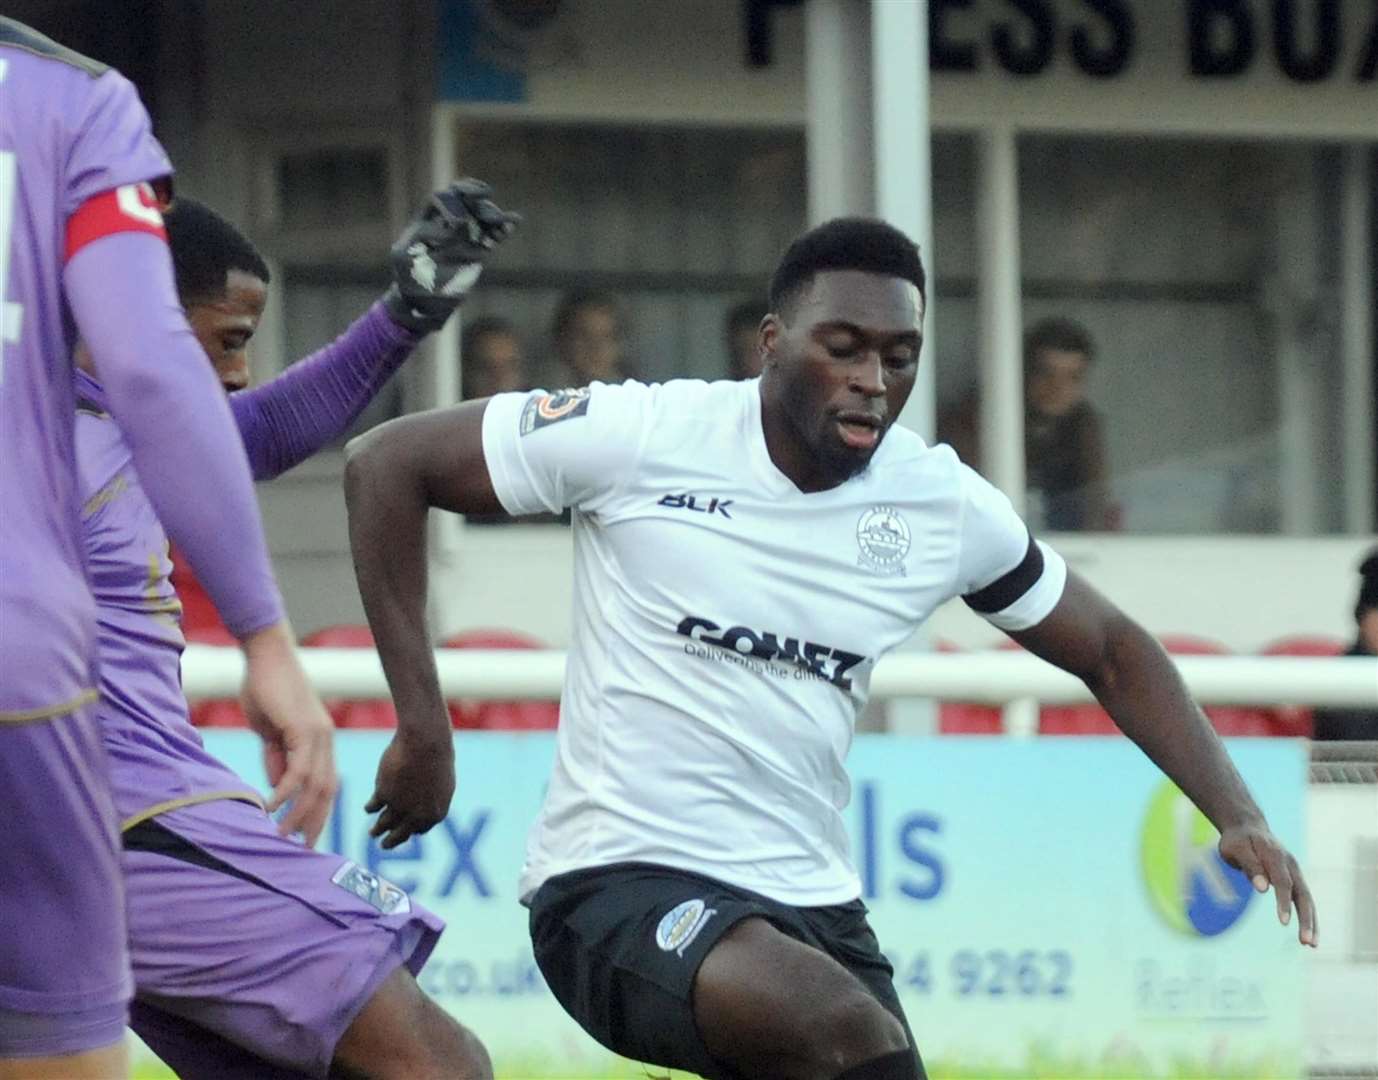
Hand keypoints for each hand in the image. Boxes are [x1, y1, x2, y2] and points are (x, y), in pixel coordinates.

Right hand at [239, 622, 338, 845]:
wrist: (266, 657)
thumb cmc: (266, 691)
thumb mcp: (270, 733)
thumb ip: (277, 758)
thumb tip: (278, 787)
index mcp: (320, 742)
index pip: (326, 785)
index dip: (318, 813)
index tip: (308, 837)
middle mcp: (325, 740)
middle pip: (327, 791)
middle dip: (315, 822)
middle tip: (303, 849)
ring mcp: (318, 735)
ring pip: (315, 784)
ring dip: (299, 813)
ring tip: (282, 835)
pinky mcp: (304, 729)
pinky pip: (298, 768)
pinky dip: (285, 791)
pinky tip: (272, 807)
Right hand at [365, 729, 455, 849]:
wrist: (426, 742)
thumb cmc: (436, 757)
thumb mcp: (440, 782)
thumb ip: (431, 798)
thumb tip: (421, 809)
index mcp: (435, 813)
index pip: (419, 830)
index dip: (411, 830)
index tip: (403, 832)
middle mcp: (417, 815)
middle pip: (400, 835)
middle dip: (391, 842)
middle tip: (384, 845)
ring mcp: (399, 807)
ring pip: (383, 825)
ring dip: (377, 830)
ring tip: (372, 833)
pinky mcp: (383, 794)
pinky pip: (373, 806)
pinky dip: (370, 807)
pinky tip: (368, 808)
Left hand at [382, 178, 519, 334]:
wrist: (423, 302)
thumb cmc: (410, 279)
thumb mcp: (404, 258)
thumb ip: (420, 240)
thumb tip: (451, 230)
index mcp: (427, 221)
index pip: (440, 201)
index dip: (451, 202)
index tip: (458, 222)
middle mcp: (447, 224)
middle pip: (464, 201)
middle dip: (475, 198)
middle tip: (486, 198)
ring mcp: (464, 236)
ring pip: (480, 216)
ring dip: (492, 214)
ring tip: (501, 220)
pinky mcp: (479, 250)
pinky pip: (493, 235)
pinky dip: (504, 228)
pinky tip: (514, 221)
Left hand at [1218, 822, 1317, 946]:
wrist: (1248, 827)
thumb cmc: (1238, 840)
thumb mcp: (1236, 849)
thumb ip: (1250, 866)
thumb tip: (1263, 889)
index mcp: (1275, 855)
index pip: (1282, 882)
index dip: (1283, 902)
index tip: (1283, 922)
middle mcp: (1290, 864)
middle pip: (1302, 894)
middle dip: (1306, 919)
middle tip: (1306, 942)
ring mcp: (1295, 872)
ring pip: (1307, 899)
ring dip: (1311, 922)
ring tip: (1311, 945)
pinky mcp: (1294, 879)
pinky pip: (1304, 900)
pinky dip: (1308, 917)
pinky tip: (1309, 936)